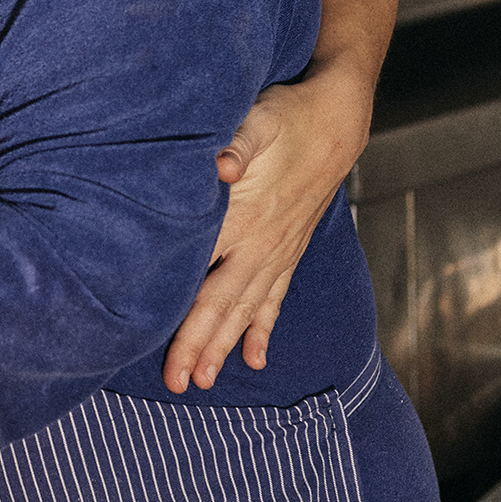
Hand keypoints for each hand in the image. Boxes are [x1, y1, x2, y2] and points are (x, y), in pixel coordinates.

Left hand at [162, 58, 377, 392]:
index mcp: (245, 217)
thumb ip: (239, 143)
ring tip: (205, 382)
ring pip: (247, 308)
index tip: (161, 349)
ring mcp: (279, 251)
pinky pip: (275, 296)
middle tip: (175, 384)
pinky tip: (256, 358)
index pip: (205, 275)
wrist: (339, 118)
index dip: (182, 314)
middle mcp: (261, 244)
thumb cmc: (290, 116)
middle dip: (198, 345)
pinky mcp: (291, 249)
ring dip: (226, 345)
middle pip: (223, 303)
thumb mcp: (261, 119)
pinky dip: (264, 328)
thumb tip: (217, 164)